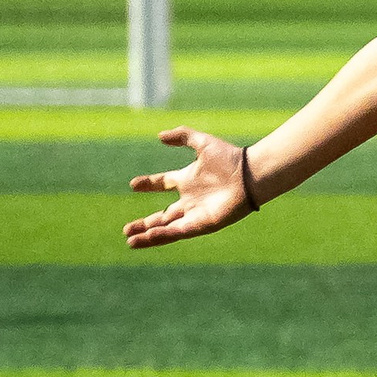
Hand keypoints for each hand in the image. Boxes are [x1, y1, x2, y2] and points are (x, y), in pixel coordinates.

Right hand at [124, 127, 255, 245]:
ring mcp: (196, 213)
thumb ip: (182, 136)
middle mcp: (191, 199)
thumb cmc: (230, 158)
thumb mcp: (202, 142)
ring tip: (130, 241)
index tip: (133, 184)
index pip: (164, 183)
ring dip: (149, 235)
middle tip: (126, 230)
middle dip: (145, 224)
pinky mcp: (202, 224)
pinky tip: (147, 236)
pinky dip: (163, 235)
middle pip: (163, 216)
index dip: (149, 184)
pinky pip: (178, 231)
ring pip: (167, 228)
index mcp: (189, 180)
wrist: (250, 174)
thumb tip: (160, 135)